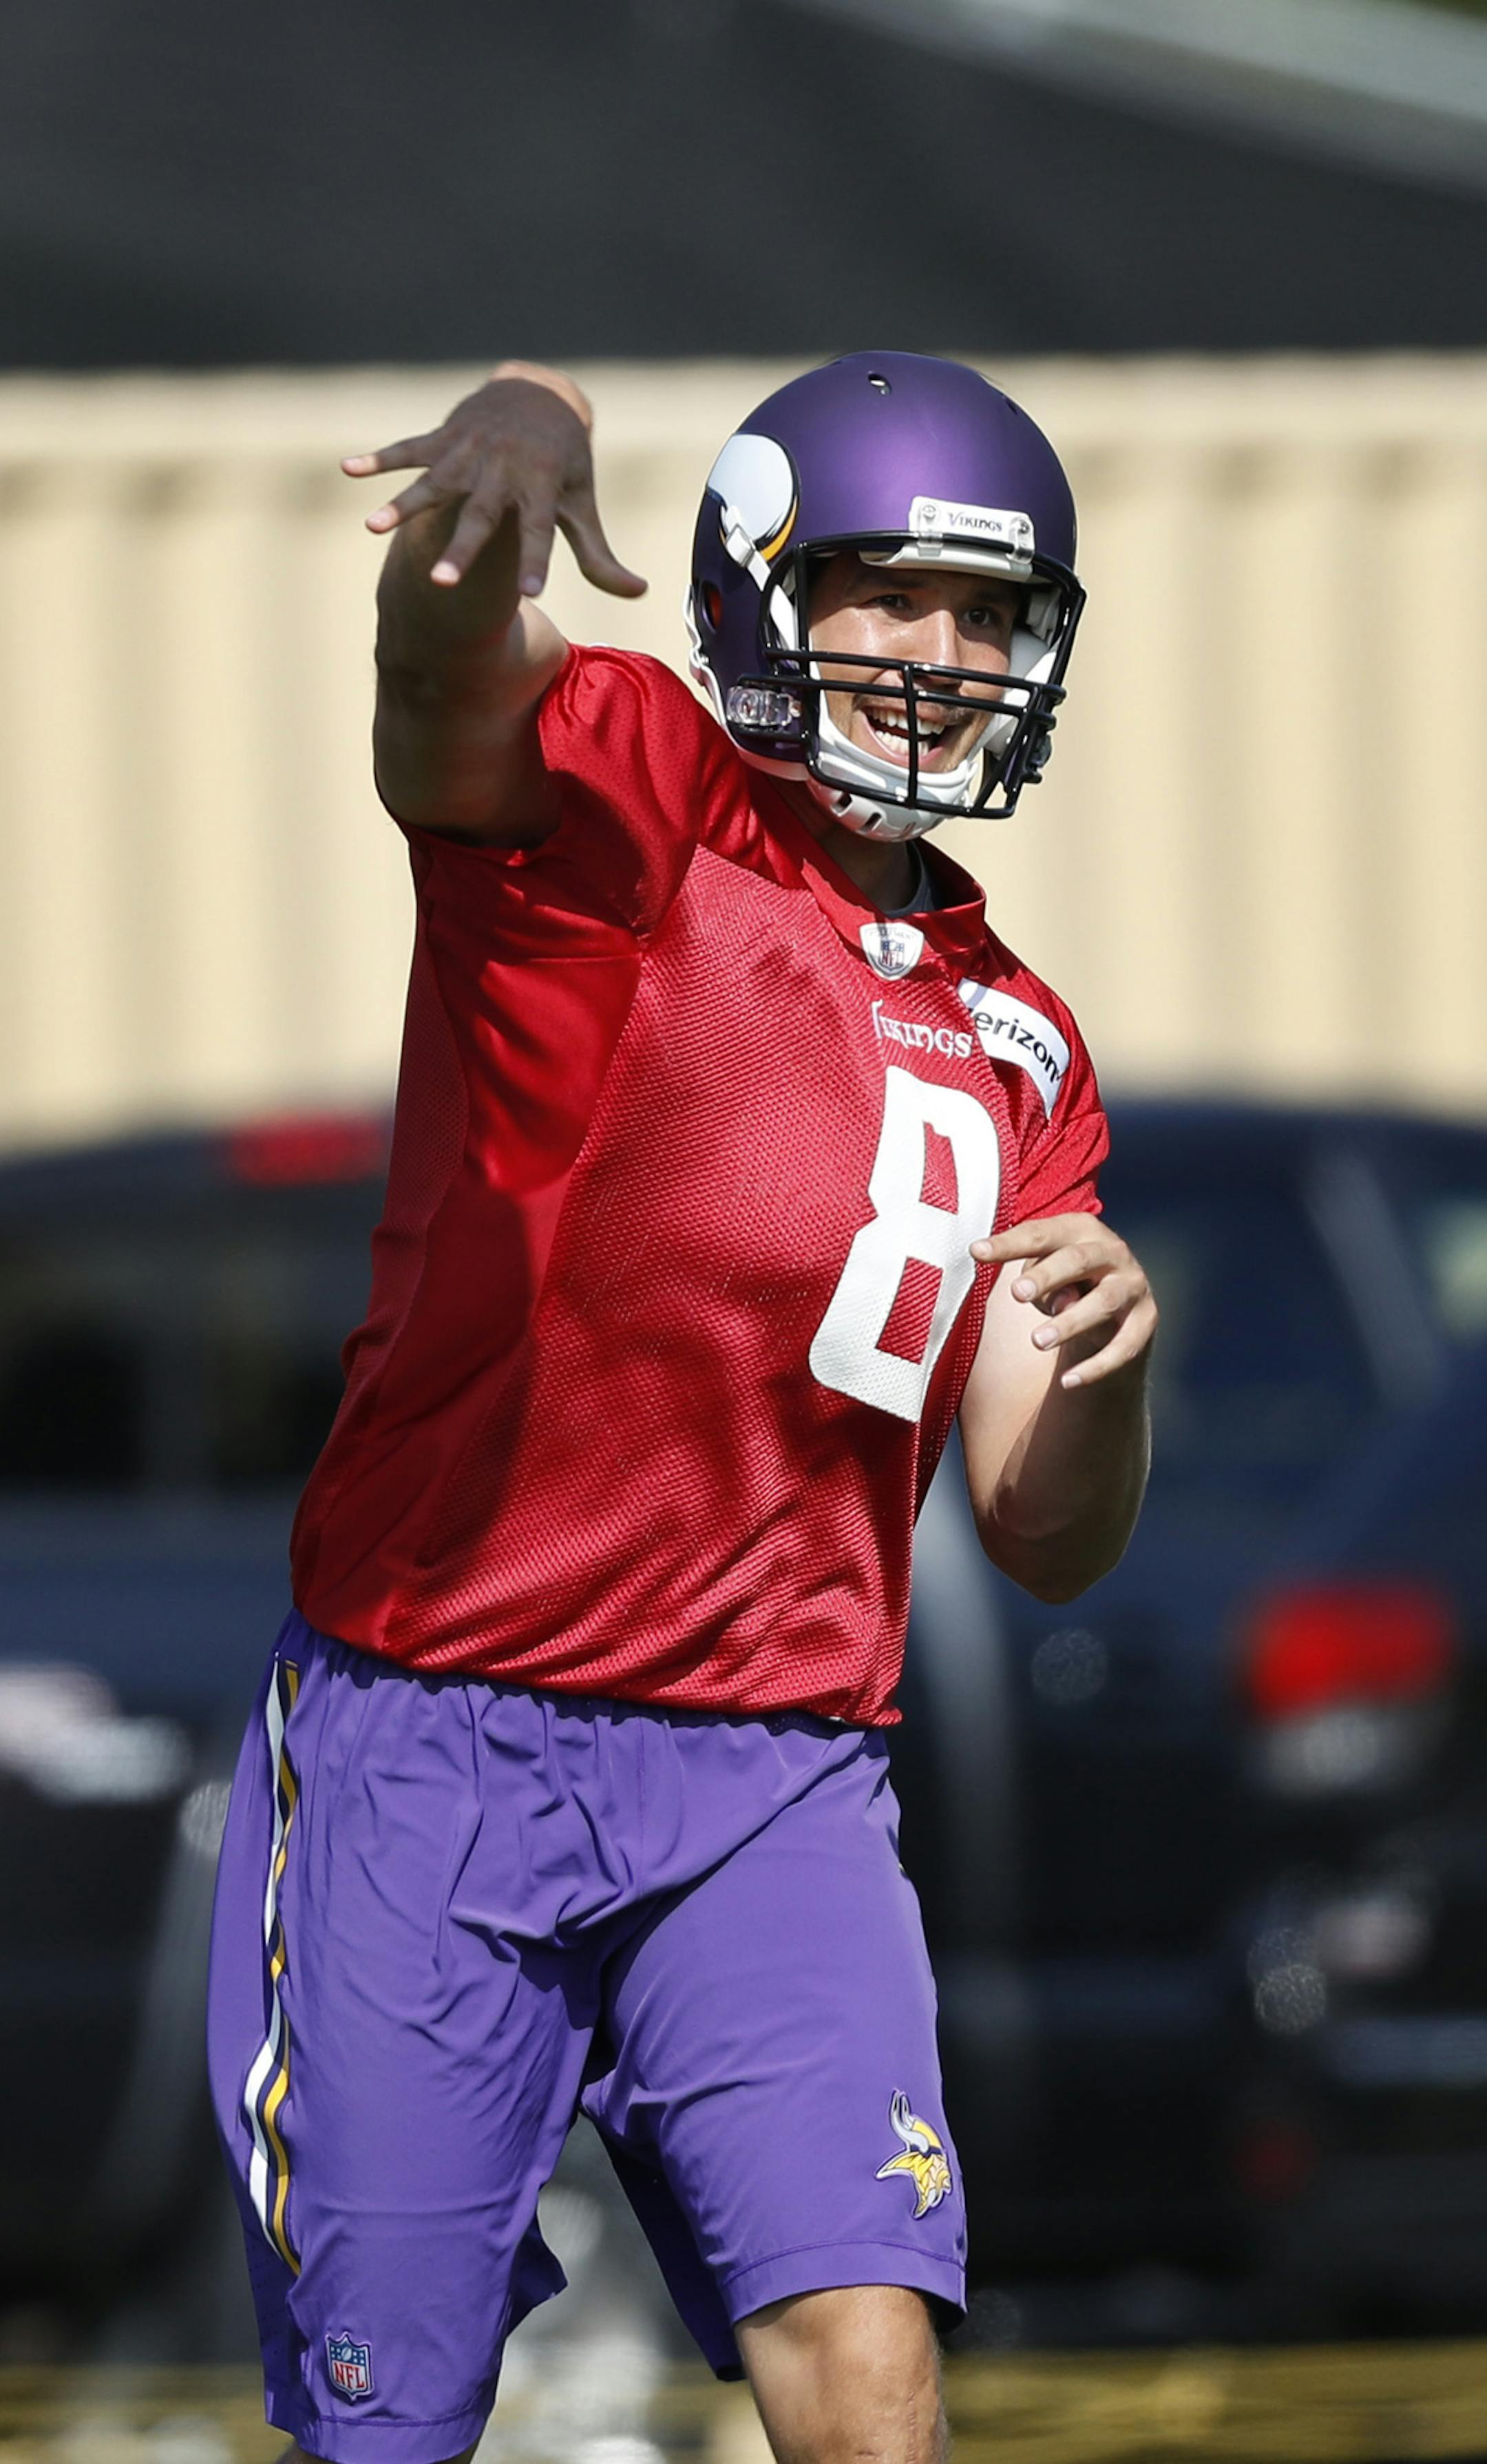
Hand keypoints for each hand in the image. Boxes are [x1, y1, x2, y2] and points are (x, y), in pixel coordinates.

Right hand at [342, 362, 647, 597]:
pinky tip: (347, 469)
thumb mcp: (581, 504)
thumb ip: (600, 555)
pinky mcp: (446, 436)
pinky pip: (409, 447)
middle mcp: (503, 471)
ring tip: (370, 528)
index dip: (539, 560)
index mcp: (539, 489)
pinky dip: (379, 458)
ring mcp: (470, 452)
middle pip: (480, 516)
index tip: (534, 592)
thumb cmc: (563, 463)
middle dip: (462, 550)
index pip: (540, 532)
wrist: (542, 393)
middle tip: (442, 585)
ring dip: (402, 504)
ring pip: (433, 482)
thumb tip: (639, 593)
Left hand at [970, 1214, 1156, 1390]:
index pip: (1041, 1234)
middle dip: (1048, 1275)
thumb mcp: (1046, 1275)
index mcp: (1081, 1229)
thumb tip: (1056, 1300)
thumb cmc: (1064, 1282)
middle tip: (1017, 1294)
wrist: (1114, 1309)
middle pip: (1078, 1260)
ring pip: (1103, 1302)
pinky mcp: (1146, 1321)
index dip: (1009, 1243)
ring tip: (1037, 1341)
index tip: (976, 1252)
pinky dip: (1097, 1366)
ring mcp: (1134, 1286)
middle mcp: (1113, 1251)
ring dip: (1070, 1321)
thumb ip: (1042, 1281)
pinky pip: (1123, 1347)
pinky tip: (1068, 1382)